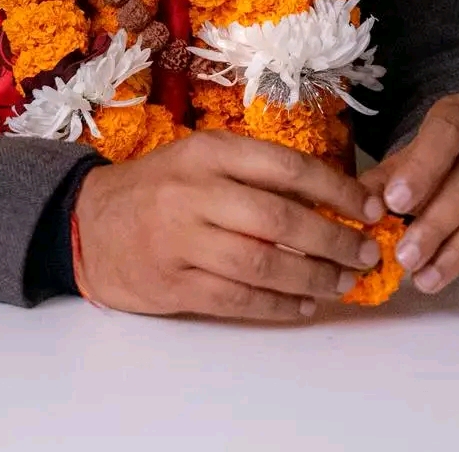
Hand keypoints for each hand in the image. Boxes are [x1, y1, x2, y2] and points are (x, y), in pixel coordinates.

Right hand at [72, 129, 386, 320]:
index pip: (285, 166)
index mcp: (208, 152)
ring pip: (263, 264)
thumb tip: (330, 197)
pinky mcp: (174, 284)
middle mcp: (195, 192)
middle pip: (279, 219)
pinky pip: (238, 299)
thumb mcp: (200, 159)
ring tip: (341, 284)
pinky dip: (278, 306)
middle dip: (333, 240)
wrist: (89, 223)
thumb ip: (254, 173)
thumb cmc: (158, 188)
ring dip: (312, 278)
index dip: (335, 190)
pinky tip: (302, 305)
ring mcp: (182, 240)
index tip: (369, 208)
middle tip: (364, 254)